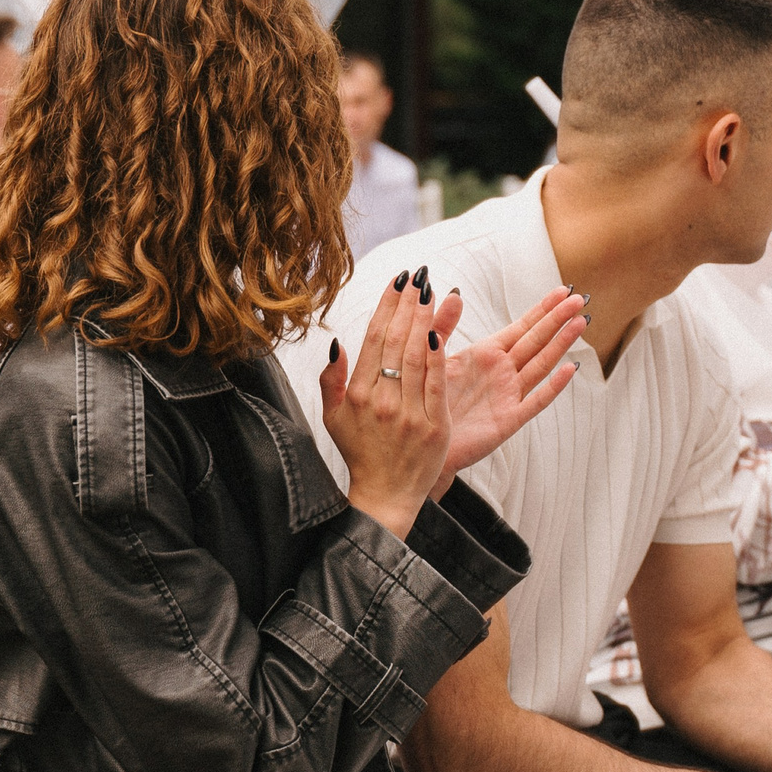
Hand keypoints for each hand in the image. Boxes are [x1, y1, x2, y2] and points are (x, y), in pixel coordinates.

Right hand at [322, 266, 449, 539]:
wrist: (384, 495)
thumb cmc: (360, 452)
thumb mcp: (333, 417)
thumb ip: (331, 379)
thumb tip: (337, 343)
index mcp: (357, 395)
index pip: (374, 339)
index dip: (386, 306)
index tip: (397, 280)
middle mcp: (381, 401)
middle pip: (396, 342)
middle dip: (408, 304)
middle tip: (417, 276)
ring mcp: (409, 415)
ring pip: (417, 357)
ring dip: (424, 320)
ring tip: (429, 292)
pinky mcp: (434, 428)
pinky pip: (437, 385)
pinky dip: (438, 357)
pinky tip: (440, 331)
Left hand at [435, 285, 582, 483]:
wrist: (421, 440)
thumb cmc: (427, 400)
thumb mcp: (432, 357)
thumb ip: (442, 325)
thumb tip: (452, 292)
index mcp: (486, 355)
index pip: (521, 327)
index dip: (542, 309)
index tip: (562, 289)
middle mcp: (502, 372)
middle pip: (536, 341)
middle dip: (557, 320)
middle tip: (579, 298)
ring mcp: (508, 395)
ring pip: (541, 364)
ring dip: (561, 344)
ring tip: (580, 322)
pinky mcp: (508, 420)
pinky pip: (535, 401)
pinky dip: (553, 386)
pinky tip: (570, 369)